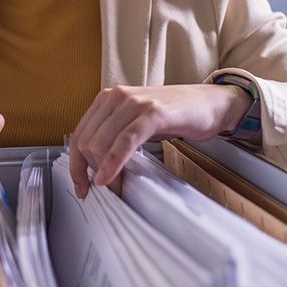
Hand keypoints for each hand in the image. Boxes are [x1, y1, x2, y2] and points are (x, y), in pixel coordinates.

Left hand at [69, 84, 250, 197]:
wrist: (210, 103)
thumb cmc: (175, 115)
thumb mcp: (136, 122)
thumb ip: (115, 135)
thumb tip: (95, 166)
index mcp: (108, 98)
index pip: (79, 135)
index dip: (76, 165)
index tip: (81, 187)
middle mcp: (117, 96)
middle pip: (86, 142)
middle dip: (90, 171)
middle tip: (105, 190)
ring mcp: (135, 102)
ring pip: (102, 142)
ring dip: (104, 171)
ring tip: (115, 188)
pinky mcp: (153, 112)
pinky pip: (125, 141)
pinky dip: (114, 162)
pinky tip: (111, 179)